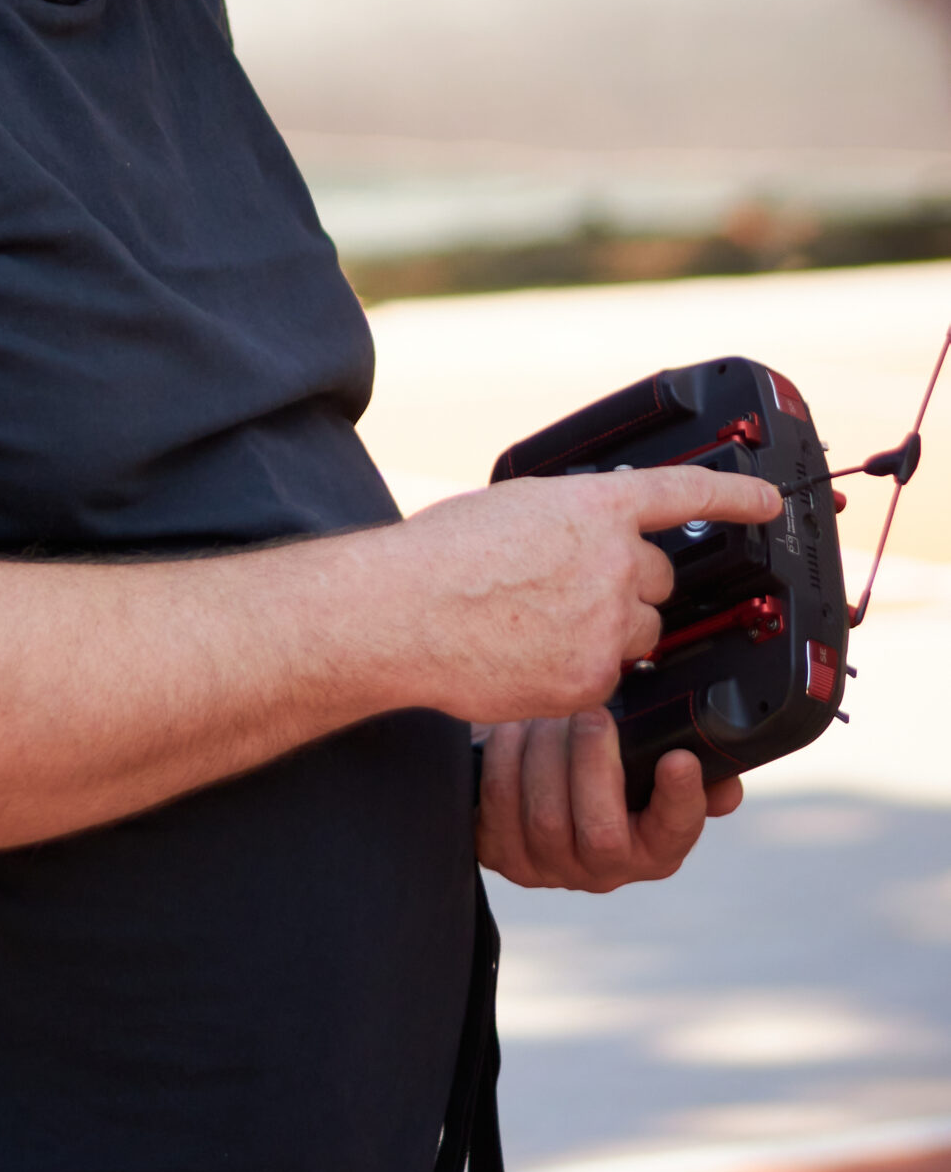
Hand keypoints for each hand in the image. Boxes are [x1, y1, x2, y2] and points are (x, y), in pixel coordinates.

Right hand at [382, 464, 780, 722]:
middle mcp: (613, 560)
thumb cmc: (439, 556)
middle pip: (660, 578)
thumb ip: (569, 517)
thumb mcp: (514, 507)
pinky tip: (530, 659)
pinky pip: (609, 676)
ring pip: (641, 632)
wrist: (402, 613)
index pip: (685, 493)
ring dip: (610, 629)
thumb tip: (592, 532)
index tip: (769, 501)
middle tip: (572, 590)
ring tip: (541, 626)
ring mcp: (607, 622)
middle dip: (629, 585)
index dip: (736, 496)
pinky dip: (580, 670)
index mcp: (594, 505)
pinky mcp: (592, 677)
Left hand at [477, 709, 740, 890]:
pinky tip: (515, 727)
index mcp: (654, 846)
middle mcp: (603, 870)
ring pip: (545, 818)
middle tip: (591, 712)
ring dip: (546, 752)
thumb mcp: (646, 761)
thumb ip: (693, 772)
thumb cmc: (596, 760)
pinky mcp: (499, 853)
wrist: (525, 770)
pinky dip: (506, 756)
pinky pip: (500, 804)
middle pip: (601, 835)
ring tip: (550, 712)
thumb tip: (725, 787)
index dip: (680, 802)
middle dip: (594, 762)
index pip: (675, 834)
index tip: (679, 759)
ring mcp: (548, 868)